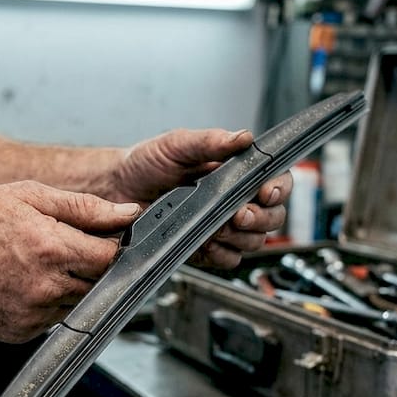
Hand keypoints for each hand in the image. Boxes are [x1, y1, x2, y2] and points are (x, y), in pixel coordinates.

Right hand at [0, 181, 139, 342]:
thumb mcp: (28, 195)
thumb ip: (84, 207)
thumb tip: (128, 213)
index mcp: (52, 249)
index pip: (111, 257)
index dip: (111, 245)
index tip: (102, 237)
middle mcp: (45, 289)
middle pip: (98, 283)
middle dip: (90, 266)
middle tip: (63, 246)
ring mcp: (31, 316)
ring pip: (76, 304)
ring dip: (69, 286)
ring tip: (35, 262)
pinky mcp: (18, 333)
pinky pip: (50, 320)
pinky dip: (46, 303)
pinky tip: (21, 281)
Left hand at [104, 128, 291, 268]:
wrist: (117, 190)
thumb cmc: (146, 163)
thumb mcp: (177, 144)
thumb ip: (210, 141)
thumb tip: (244, 137)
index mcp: (236, 173)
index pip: (277, 181)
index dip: (279, 189)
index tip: (266, 192)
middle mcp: (234, 201)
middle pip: (273, 218)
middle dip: (261, 218)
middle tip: (238, 214)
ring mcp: (222, 227)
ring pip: (254, 242)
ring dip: (240, 237)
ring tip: (216, 226)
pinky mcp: (207, 249)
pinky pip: (229, 260)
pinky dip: (221, 253)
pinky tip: (204, 241)